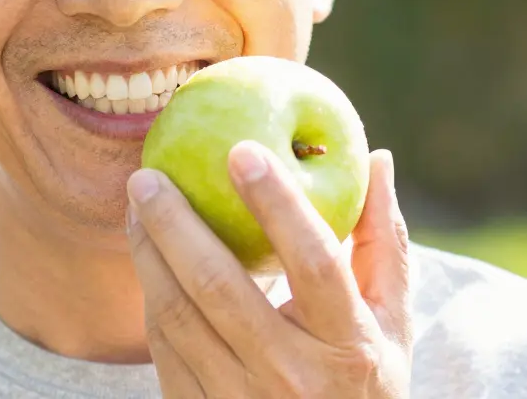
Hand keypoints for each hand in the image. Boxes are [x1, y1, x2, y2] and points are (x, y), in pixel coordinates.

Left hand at [126, 141, 411, 397]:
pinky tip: (145, 253)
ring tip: (136, 204)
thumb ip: (382, 242)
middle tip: (146, 175)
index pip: (316, 262)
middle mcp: (292, 377)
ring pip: (176, 314)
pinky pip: (163, 345)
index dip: (279, 203)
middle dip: (175, 222)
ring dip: (147, 252)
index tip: (241, 150)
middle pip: (219, 285)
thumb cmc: (363, 378)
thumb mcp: (390, 322)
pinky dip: (150, 292)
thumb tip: (376, 158)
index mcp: (349, 346)